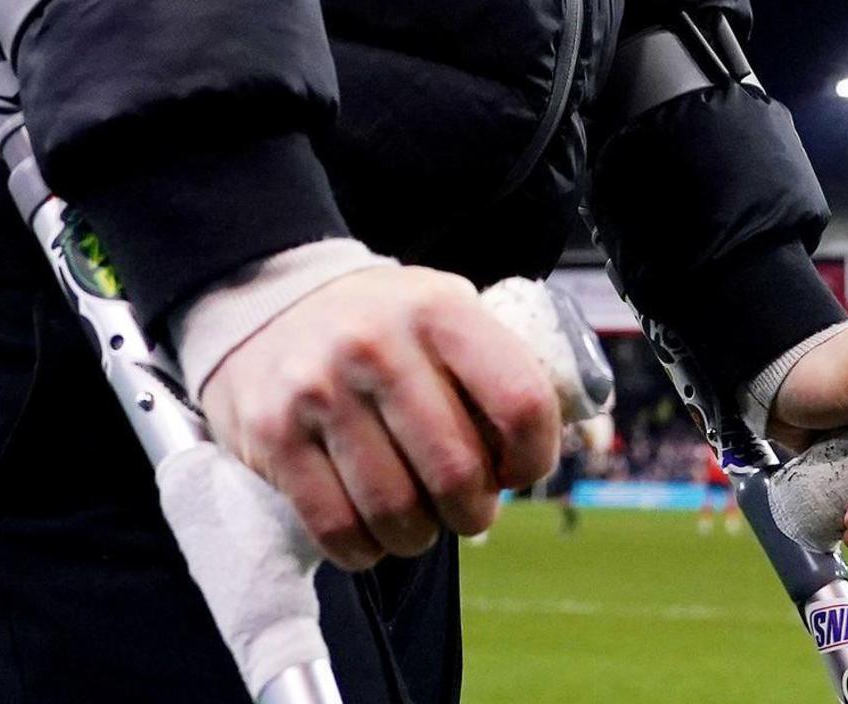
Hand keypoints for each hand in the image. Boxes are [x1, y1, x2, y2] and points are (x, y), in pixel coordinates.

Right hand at [201, 266, 562, 568]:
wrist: (264, 295)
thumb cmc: (379, 321)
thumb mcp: (445, 310)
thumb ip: (500, 364)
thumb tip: (583, 437)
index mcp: (439, 310)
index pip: (521, 402)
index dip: (535, 458)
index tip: (519, 472)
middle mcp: (378, 346)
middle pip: (458, 472)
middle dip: (474, 512)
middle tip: (466, 510)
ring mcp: (320, 391)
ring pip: (397, 511)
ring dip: (418, 537)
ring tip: (416, 521)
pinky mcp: (273, 435)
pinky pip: (336, 527)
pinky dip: (364, 551)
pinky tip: (370, 535)